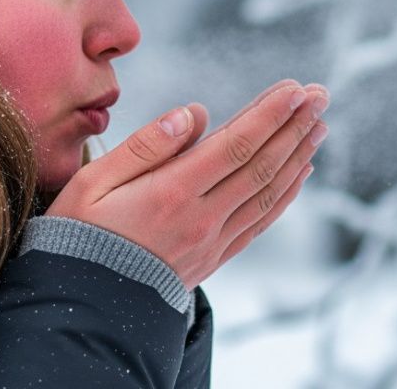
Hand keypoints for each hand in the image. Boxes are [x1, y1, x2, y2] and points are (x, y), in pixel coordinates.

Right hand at [43, 79, 329, 288]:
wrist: (81, 308)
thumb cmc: (77, 238)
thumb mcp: (92, 184)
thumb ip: (144, 146)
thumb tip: (193, 113)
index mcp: (171, 194)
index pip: (235, 145)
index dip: (270, 114)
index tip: (295, 89)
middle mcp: (201, 219)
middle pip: (261, 166)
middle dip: (295, 127)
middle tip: (319, 95)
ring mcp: (211, 242)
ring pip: (267, 194)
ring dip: (298, 156)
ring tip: (319, 126)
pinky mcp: (213, 259)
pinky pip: (260, 222)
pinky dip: (285, 195)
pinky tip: (299, 173)